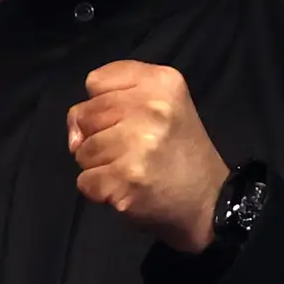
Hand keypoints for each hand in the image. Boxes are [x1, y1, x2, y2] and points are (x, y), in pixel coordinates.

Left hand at [65, 61, 232, 250]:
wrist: (209, 202)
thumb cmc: (179, 151)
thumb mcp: (161, 104)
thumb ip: (113, 98)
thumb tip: (74, 134)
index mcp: (161, 81)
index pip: (96, 81)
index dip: (102, 104)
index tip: (127, 120)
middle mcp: (151, 108)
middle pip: (84, 114)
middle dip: (98, 136)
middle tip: (132, 150)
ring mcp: (138, 144)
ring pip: (82, 150)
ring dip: (100, 165)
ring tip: (133, 169)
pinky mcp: (126, 178)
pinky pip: (85, 181)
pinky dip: (100, 190)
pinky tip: (128, 188)